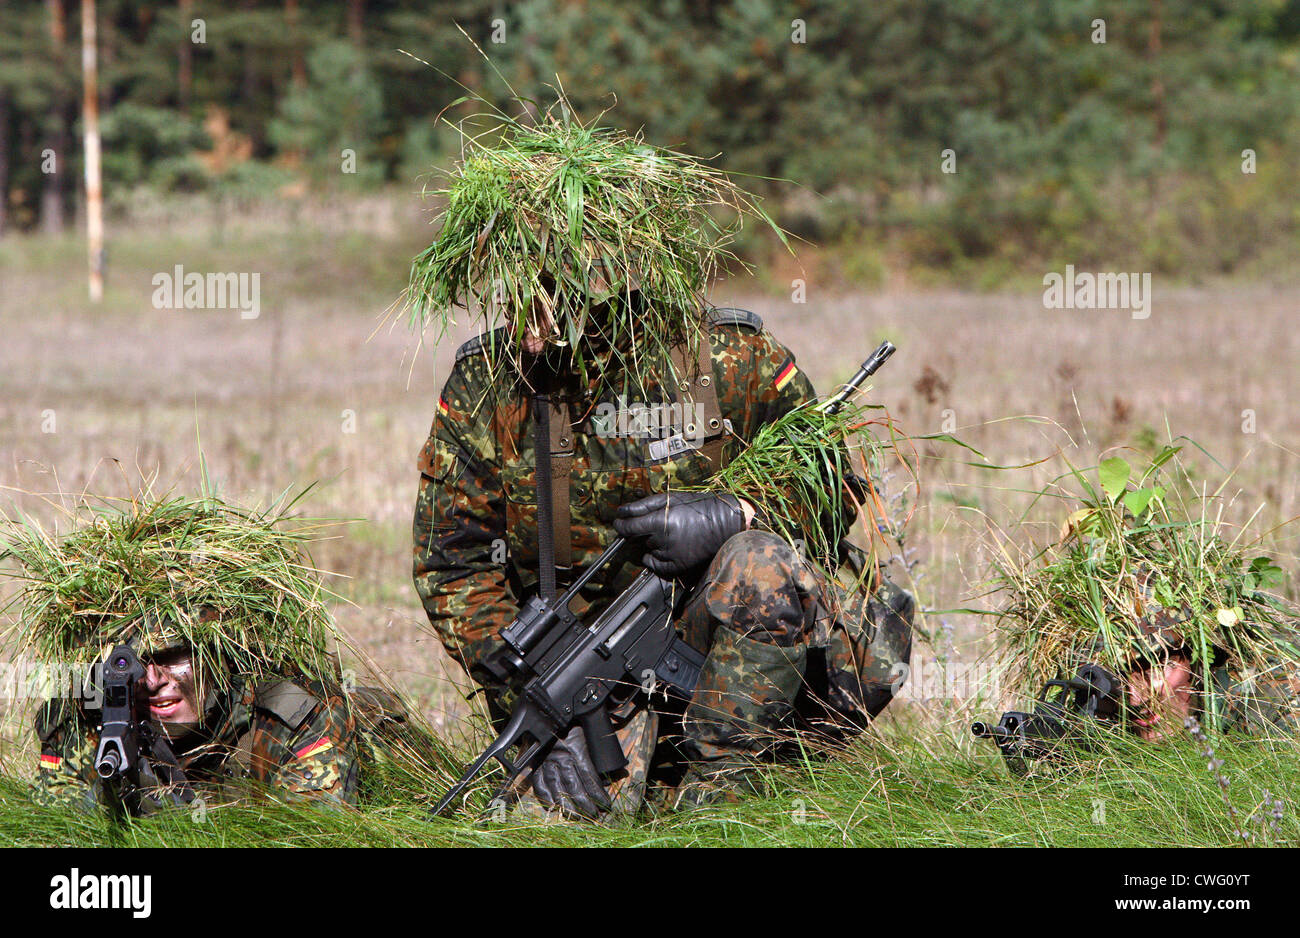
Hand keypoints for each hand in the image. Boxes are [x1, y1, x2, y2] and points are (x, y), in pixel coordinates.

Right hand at [530, 725, 611, 819]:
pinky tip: (553, 808)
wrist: (549, 714)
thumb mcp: (590, 734)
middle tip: (594, 817)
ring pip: (557, 789)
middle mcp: (561, 758)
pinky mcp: (536, 764)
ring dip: (568, 806)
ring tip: (577, 818)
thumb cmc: (574, 724)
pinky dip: (545, 798)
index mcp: (577, 750)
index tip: (606, 805)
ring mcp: (547, 762)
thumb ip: (601, 752)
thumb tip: (619, 772)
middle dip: (586, 805)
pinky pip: (539, 784)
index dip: (598, 793)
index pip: (590, 777)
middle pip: (574, 787)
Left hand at [613, 491, 747, 576]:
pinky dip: (655, 560)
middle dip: (645, 531)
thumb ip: (643, 506)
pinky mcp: (680, 565)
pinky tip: (661, 550)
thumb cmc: (696, 507)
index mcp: (661, 520)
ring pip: (650, 550)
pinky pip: (657, 566)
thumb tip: (621, 512)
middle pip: (641, 538)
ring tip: (671, 534)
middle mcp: (665, 539)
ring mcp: (672, 554)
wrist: (724, 521)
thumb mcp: (670, 499)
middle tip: (660, 523)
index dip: (620, 525)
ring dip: (654, 543)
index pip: (629, 527)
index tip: (619, 523)